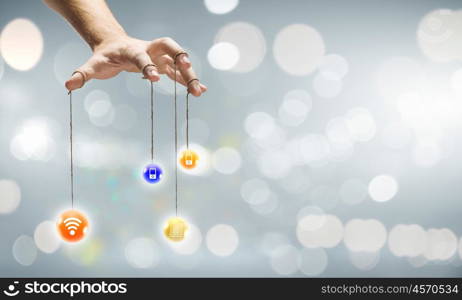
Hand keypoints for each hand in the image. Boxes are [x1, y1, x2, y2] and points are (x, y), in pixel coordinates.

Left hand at [65, 36, 206, 95]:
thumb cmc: (104, 56)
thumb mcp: (92, 64)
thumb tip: (68, 85)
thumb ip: (83, 74)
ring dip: (189, 74)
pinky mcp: (164, 64)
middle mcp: (149, 49)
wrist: (114, 44)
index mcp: (132, 49)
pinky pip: (179, 72)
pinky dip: (189, 80)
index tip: (153, 78)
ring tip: (199, 91)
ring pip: (178, 61)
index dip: (147, 66)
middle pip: (169, 47)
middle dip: (179, 56)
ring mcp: (159, 56)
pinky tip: (200, 91)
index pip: (142, 56)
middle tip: (187, 67)